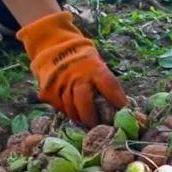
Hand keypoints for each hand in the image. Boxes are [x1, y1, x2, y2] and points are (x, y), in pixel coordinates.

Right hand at [16, 12, 126, 126]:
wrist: (53, 46)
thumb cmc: (82, 60)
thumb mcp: (96, 64)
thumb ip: (104, 82)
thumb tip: (120, 105)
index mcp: (94, 68)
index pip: (109, 85)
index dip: (118, 100)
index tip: (123, 112)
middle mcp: (77, 76)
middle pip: (85, 102)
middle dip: (92, 117)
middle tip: (97, 126)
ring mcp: (61, 83)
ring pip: (71, 108)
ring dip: (79, 117)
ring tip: (86, 122)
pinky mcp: (48, 91)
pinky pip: (59, 107)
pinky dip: (67, 112)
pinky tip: (72, 112)